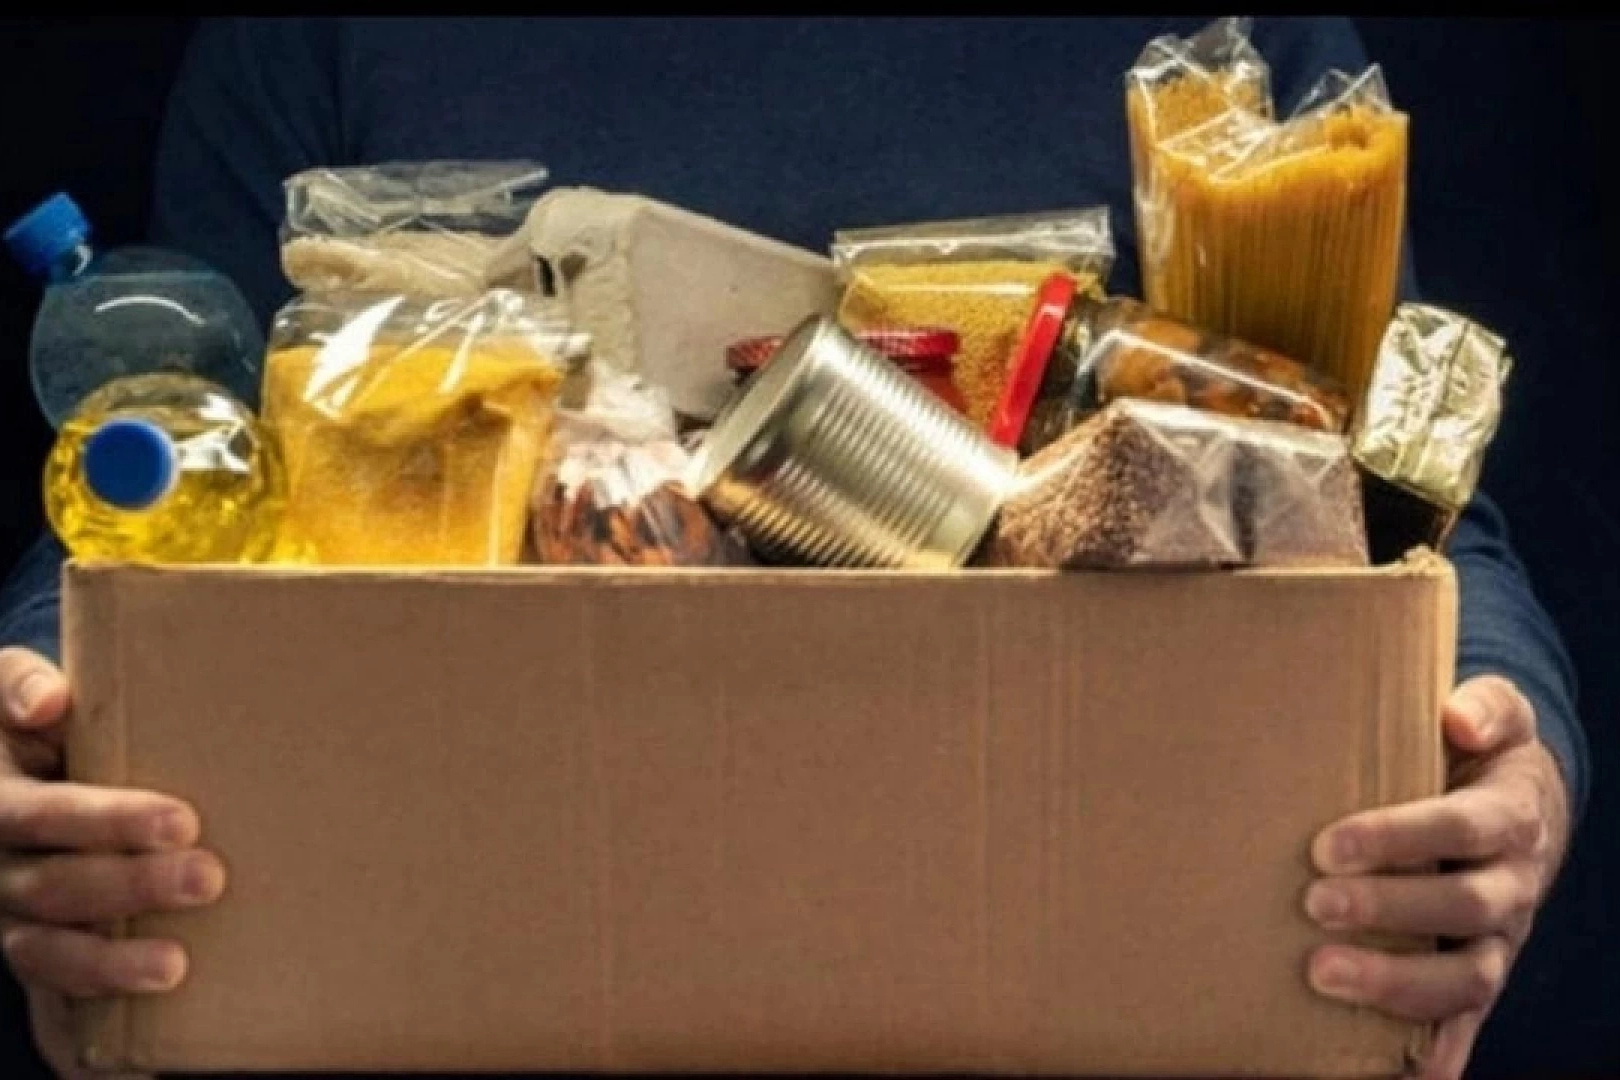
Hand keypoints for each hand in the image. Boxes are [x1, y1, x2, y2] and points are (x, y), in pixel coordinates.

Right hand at [0, 648, 227, 1079]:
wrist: (12, 765)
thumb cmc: (33, 717)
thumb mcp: (10, 689)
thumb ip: (21, 685)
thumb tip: (50, 701)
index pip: (47, 814)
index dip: (109, 821)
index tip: (181, 821)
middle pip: (56, 884)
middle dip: (133, 886)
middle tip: (209, 878)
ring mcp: (10, 909)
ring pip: (48, 947)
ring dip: (112, 960)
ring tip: (175, 964)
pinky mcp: (32, 942)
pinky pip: (54, 979)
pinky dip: (97, 988)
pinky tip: (152, 991)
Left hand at [1303, 675, 1569, 1079]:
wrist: (1520, 805)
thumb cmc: (1479, 754)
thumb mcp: (1496, 716)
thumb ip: (1485, 706)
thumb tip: (1457, 718)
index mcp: (1510, 820)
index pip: (1461, 830)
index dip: (1399, 838)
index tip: (1327, 845)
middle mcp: (1510, 889)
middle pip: (1462, 908)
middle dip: (1387, 910)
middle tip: (1313, 903)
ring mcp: (1496, 944)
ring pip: (1464, 980)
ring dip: (1395, 984)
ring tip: (1321, 975)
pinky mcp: (1474, 981)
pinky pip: (1463, 1028)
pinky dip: (1437, 1061)